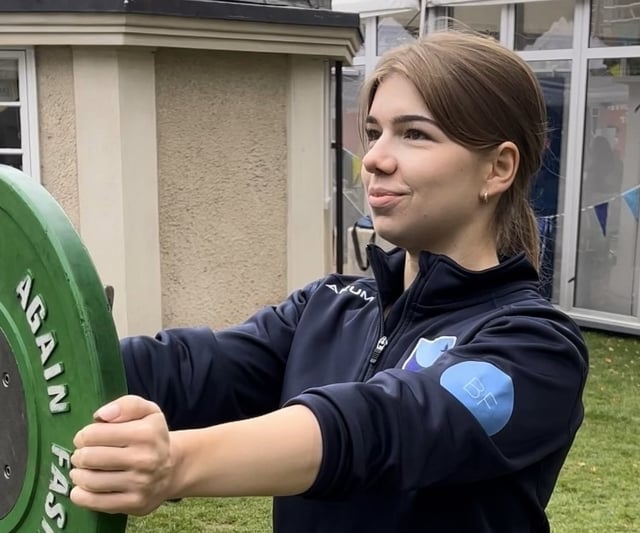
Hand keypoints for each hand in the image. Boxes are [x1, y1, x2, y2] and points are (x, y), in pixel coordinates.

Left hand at [70, 395, 174, 514]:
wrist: (172, 468)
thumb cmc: (152, 437)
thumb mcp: (147, 411)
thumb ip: (126, 405)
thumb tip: (101, 415)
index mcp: (146, 433)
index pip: (94, 434)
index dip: (84, 435)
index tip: (86, 438)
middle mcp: (145, 459)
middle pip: (89, 457)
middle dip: (79, 455)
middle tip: (83, 454)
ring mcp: (140, 484)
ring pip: (89, 481)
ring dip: (78, 474)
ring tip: (82, 470)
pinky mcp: (134, 503)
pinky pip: (94, 502)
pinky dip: (80, 495)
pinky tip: (82, 487)